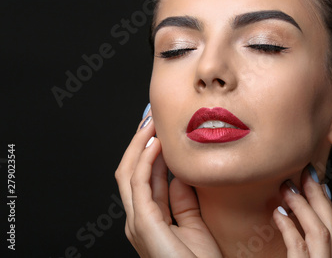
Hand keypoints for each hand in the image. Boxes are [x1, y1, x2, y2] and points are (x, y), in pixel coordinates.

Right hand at [115, 112, 221, 257]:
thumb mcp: (193, 223)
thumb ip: (183, 201)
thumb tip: (178, 176)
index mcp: (150, 218)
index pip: (144, 176)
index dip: (150, 151)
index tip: (160, 129)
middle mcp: (139, 217)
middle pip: (131, 170)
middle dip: (140, 142)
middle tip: (151, 117)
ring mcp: (137, 221)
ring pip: (129, 172)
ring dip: (140, 144)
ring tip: (151, 122)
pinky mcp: (143, 223)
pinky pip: (139, 182)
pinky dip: (144, 159)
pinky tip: (156, 143)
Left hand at [273, 166, 331, 257]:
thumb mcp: (309, 256)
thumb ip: (307, 246)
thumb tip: (290, 214)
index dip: (326, 202)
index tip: (318, 181)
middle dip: (319, 196)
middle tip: (306, 172)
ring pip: (319, 232)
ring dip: (302, 206)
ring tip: (287, 187)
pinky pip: (298, 247)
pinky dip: (288, 228)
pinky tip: (277, 213)